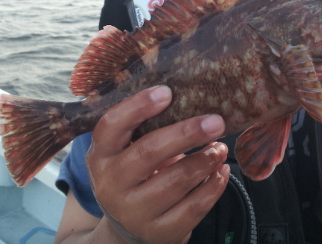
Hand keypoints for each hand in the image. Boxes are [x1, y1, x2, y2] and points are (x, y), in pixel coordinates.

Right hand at [86, 85, 229, 243]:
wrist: (128, 229)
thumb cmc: (135, 175)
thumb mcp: (127, 152)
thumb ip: (146, 127)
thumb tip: (192, 95)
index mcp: (100, 155)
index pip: (111, 125)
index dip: (138, 106)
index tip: (167, 92)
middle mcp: (111, 184)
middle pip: (149, 151)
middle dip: (187, 133)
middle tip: (216, 121)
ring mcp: (134, 212)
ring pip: (176, 180)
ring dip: (205, 159)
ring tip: (221, 147)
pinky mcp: (159, 233)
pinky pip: (193, 208)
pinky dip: (213, 187)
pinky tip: (221, 171)